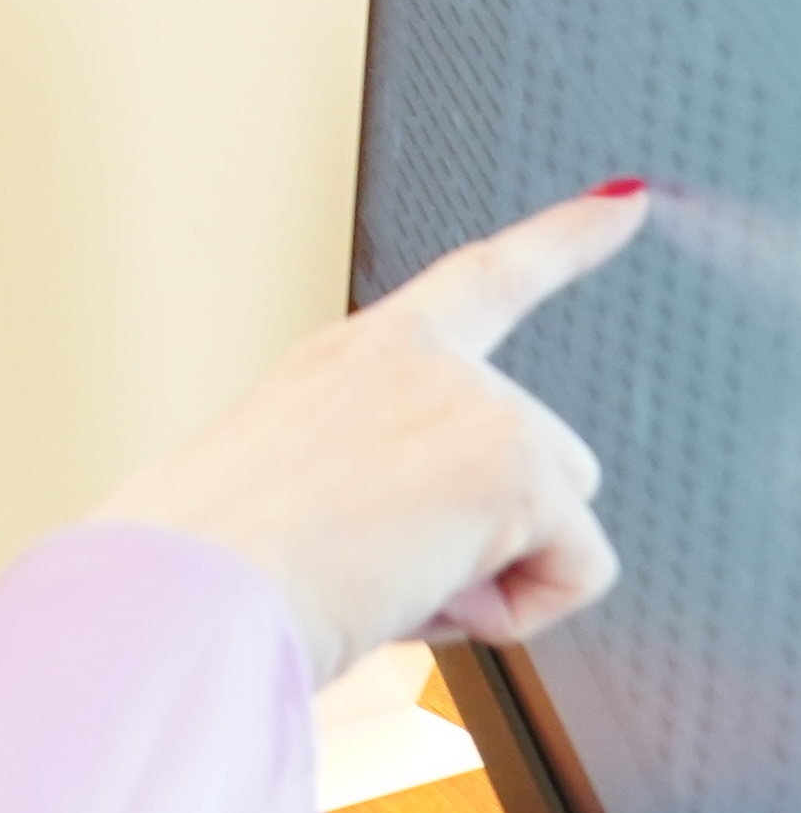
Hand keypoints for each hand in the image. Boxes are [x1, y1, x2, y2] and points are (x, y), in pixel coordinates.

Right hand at [91, 187, 642, 686]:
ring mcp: (469, 399)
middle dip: (488, 535)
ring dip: (492, 576)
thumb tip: (442, 570)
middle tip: (368, 567)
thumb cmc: (209, 573)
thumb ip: (377, 490)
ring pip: (564, 519)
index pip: (480, 280)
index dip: (565, 237)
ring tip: (378, 581)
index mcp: (350, 355)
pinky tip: (418, 596)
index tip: (625, 198)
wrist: (188, 591)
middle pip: (543, 455)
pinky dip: (517, 615)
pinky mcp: (515, 463)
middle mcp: (414, 357)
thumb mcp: (289, 499)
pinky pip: (580, 573)